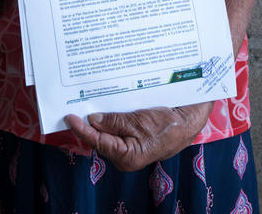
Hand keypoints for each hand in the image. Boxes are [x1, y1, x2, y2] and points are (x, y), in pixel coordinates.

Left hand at [65, 101, 213, 171]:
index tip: (69, 117)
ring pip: (109, 133)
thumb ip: (115, 121)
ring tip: (86, 104)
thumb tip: (92, 120)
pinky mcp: (135, 137)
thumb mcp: (140, 121)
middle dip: (89, 124)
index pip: (97, 142)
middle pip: (101, 138)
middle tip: (75, 106)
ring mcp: (131, 147)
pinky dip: (111, 118)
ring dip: (100, 119)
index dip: (82, 129)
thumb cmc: (170, 124)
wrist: (191, 119)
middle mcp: (126, 155)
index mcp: (127, 156)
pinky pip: (119, 128)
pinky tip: (105, 106)